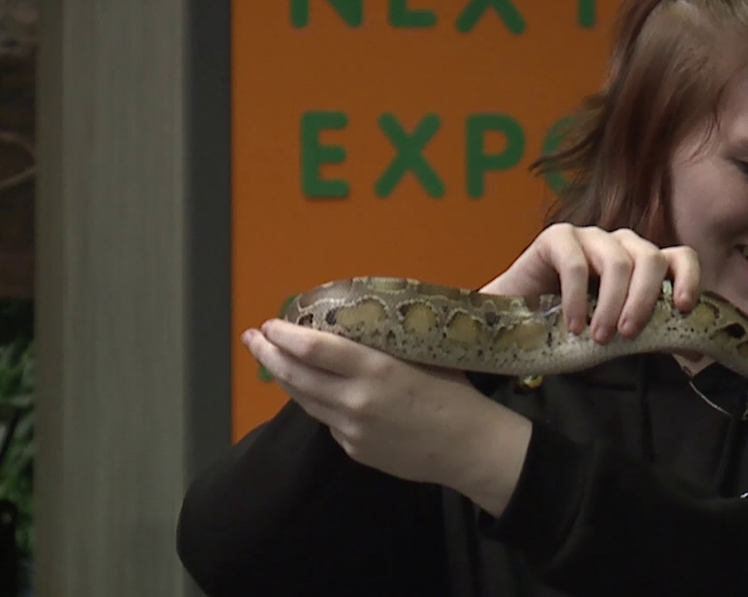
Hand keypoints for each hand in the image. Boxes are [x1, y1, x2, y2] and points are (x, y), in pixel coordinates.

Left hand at [241, 321, 529, 515]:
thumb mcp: (424, 355)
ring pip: (305, 401)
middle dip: (269, 354)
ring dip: (285, 379)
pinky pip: (329, 421)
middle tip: (253, 338)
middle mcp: (355, 400)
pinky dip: (319, 403)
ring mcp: (351, 429)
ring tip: (274, 361)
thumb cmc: (456, 394)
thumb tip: (358, 325)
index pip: (313, 348)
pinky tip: (319, 392)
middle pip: (296, 376)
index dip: (284, 335)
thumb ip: (386, 344)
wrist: (469, 448)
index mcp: (375, 369)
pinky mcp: (354, 449)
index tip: (270, 322)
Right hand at [480, 223, 701, 343]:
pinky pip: (576, 263)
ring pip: (617, 260)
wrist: (513, 328)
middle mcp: (619, 244)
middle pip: (650, 258)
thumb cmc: (570, 331)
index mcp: (641, 264)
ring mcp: (588, 237)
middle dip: (644, 299)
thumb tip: (699, 349)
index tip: (684, 308)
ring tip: (598, 336)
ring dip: (611, 304)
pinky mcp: (556, 237)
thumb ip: (654, 336)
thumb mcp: (619, 335)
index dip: (689, 277)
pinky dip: (578, 299)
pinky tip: (573, 324)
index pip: (679, 256)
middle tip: (627, 334)